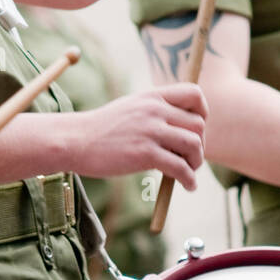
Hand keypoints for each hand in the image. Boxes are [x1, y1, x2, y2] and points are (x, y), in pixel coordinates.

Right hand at [66, 84, 208, 190]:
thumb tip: (179, 128)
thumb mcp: (130, 109)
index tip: (196, 129)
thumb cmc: (101, 130)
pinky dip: (189, 179)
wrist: (76, 140)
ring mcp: (150, 132)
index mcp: (152, 97)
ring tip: (189, 173)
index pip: (194, 94)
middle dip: (200, 144)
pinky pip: (180, 167)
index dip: (203, 111)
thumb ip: (154, 112)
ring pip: (194, 145)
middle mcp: (155, 110)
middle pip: (198, 124)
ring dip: (197, 162)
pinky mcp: (145, 154)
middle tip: (191, 158)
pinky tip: (187, 186)